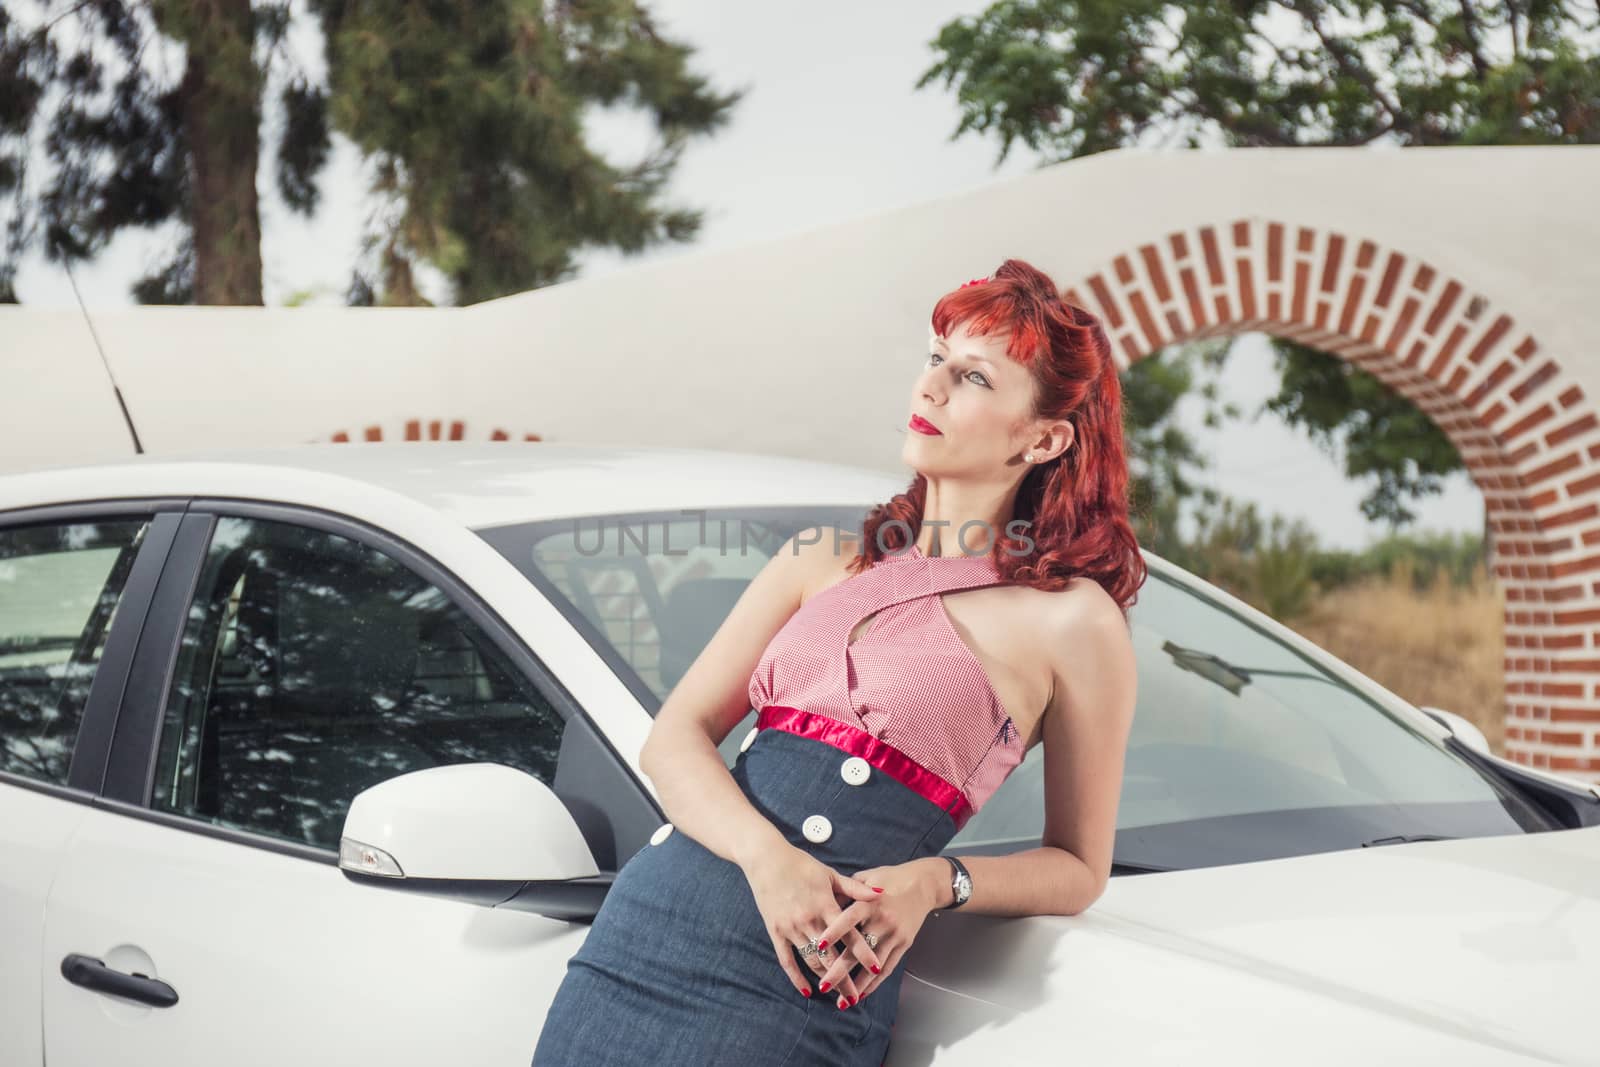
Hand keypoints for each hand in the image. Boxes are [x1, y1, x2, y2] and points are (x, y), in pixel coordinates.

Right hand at [741, 840, 882, 1006]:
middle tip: (856, 996)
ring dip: (825, 979)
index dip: (864, 953)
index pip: (850, 935)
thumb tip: (880, 893)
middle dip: (845, 978)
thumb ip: (855, 888)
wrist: (766, 859)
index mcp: (825, 905)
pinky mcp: (776, 931)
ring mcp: (791, 927)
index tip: (876, 969)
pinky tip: (806, 991)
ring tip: (838, 994)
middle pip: (831, 956)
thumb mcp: (830, 874)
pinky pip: (786, 960)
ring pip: (811, 961)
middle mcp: (809, 920)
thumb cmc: (801, 864)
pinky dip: (796, 978)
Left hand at [812, 857, 944, 1006]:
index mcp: (870, 902)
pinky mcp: (904, 944)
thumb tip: (823, 906)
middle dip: (841, 970)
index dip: (833, 933)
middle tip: (824, 986)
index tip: (817, 946)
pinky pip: (888, 967)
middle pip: (859, 950)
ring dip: (858, 985)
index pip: (848, 919)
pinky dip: (875, 983)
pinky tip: (862, 994)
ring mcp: (895, 935)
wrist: (924, 884)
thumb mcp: (866, 878)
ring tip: (843, 1000)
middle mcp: (882, 920)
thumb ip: (845, 892)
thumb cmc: (890, 879)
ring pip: (874, 965)